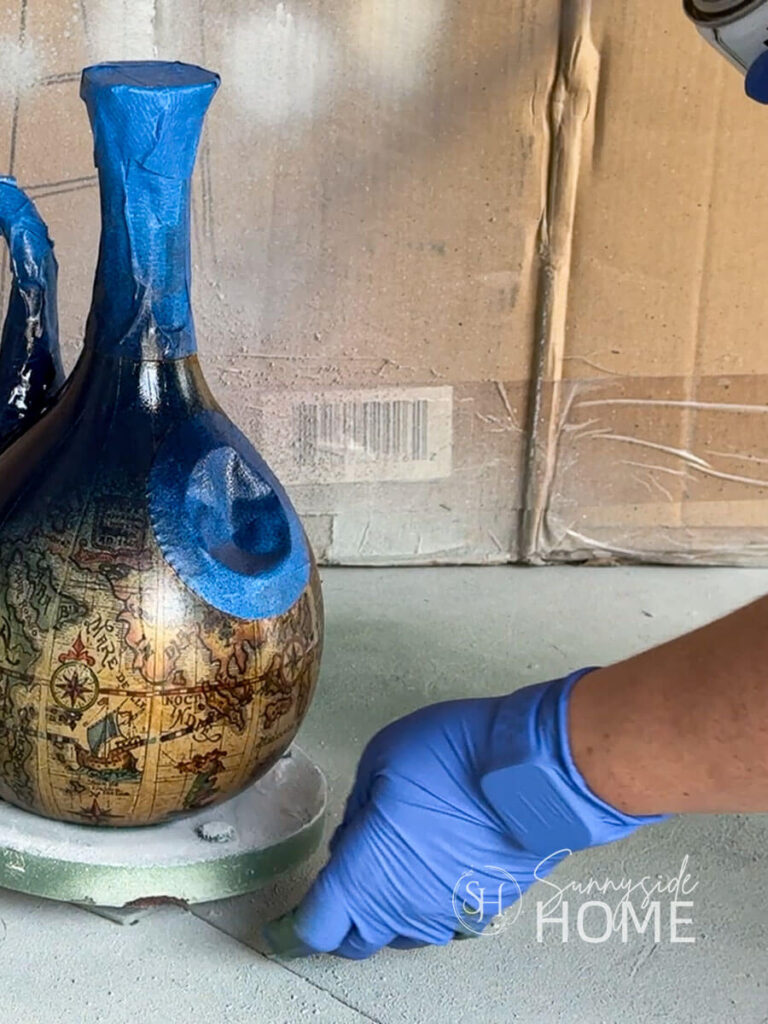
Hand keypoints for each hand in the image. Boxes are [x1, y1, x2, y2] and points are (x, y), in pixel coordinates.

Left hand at [265, 670, 664, 958]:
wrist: (532, 771)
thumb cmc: (451, 758)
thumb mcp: (381, 761)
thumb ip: (358, 810)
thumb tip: (356, 837)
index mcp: (365, 877)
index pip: (316, 928)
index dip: (291, 930)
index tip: (279, 928)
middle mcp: (403, 909)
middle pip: (356, 940)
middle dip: (337, 921)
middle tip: (336, 890)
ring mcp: (447, 914)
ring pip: (401, 931)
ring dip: (385, 910)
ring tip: (390, 867)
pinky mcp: (485, 907)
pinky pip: (441, 916)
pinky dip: (426, 900)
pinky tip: (433, 863)